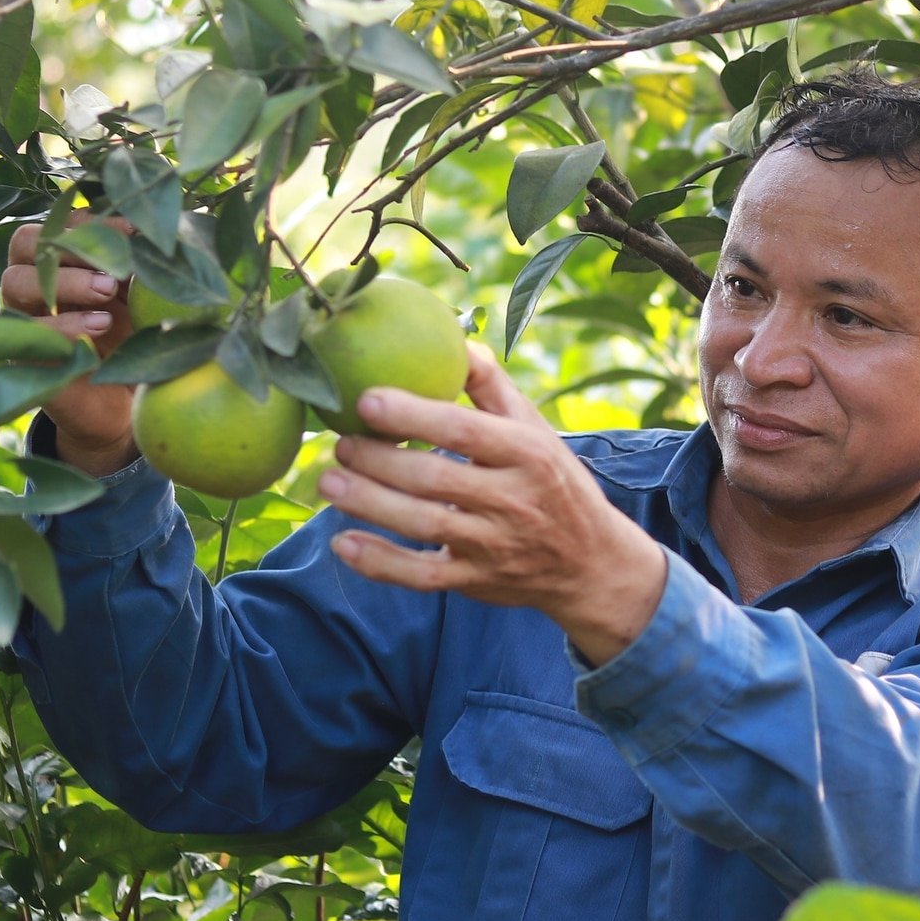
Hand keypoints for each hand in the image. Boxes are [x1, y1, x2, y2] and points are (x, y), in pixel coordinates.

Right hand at [1, 212, 138, 476]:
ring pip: (16, 281)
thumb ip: (141, 264)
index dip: (89, 220)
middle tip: (115, 267)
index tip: (132, 229)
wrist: (127, 404)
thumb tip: (160, 227)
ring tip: (108, 293)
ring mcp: (22, 319)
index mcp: (63, 261)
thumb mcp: (143, 297)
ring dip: (66, 282)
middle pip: (24, 242)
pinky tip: (101, 325)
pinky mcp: (23, 356)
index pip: (57, 223)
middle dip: (71, 246)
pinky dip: (64, 324)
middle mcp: (34, 284)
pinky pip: (27, 331)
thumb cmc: (136, 339)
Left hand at [318, 344, 668, 664]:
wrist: (591, 563)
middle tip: (339, 445)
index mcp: (527, 454)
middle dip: (378, 461)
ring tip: (328, 483)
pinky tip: (342, 543)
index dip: (412, 415)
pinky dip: (379, 563)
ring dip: (368, 504)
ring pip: (421, 524)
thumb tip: (453, 339)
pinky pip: (421, 576)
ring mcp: (492, 545)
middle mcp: (512, 500)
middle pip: (433, 479)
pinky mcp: (474, 581)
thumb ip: (492, 387)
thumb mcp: (537, 430)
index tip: (366, 399)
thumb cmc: (553, 481)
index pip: (464, 430)